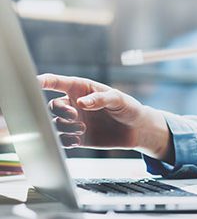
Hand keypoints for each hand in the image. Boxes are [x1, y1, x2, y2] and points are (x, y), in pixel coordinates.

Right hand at [37, 74, 172, 160]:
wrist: (137, 130)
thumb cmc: (128, 108)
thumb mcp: (118, 99)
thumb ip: (100, 99)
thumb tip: (81, 103)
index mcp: (81, 89)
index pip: (57, 82)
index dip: (43, 81)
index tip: (33, 83)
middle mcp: (74, 104)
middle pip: (52, 106)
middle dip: (60, 110)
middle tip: (75, 116)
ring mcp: (75, 121)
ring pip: (56, 124)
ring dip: (65, 127)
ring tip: (82, 129)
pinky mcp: (78, 137)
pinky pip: (62, 140)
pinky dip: (65, 141)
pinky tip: (76, 140)